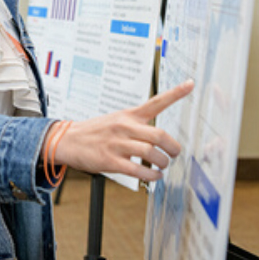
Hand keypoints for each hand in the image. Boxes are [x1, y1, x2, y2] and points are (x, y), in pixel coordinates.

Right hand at [53, 80, 193, 181]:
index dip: (176, 93)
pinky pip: (138, 170)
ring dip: (163, 163)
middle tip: (175, 153)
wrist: (67, 140)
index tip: (191, 83)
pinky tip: (153, 176)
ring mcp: (117, 144)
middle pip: (159, 135)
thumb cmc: (94, 132)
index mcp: (128, 115)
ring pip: (151, 153)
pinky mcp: (111, 160)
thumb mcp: (116, 120)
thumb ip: (136, 126)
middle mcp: (124, 127)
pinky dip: (151, 176)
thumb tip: (158, 140)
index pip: (156, 102)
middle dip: (173, 148)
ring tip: (162, 167)